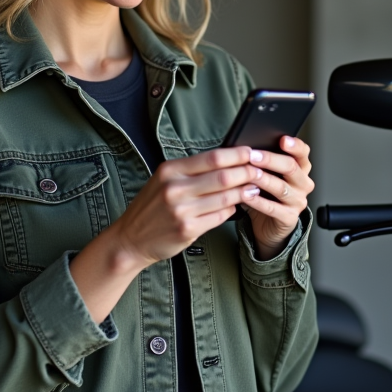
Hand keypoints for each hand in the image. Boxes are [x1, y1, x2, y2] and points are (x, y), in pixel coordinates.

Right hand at [104, 146, 264, 267]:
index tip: (251, 152)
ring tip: (254, 188)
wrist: (130, 238)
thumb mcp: (164, 180)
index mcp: (170, 170)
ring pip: (226, 197)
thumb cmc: (151, 207)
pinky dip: (232, 210)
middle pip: (223, 176)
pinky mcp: (188, 229)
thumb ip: (191, 171)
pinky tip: (236, 206)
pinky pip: (220, 216)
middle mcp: (175, 188)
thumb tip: (226, 160)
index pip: (213, 157)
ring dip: (244, 192)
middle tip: (260, 171)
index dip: (237, 154)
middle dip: (247, 172)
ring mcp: (182, 210)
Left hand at [240, 136, 313, 258]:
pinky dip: (257, 201)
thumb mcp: (268, 174)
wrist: (269, 224)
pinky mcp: (289, 218)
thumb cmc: (266, 194)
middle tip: (253, 155)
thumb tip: (244, 147)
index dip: (295, 145)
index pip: (303, 153)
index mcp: (301, 168)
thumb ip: (262, 161)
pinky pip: (272, 208)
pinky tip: (246, 195)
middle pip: (291, 167)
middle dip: (270, 160)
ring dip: (263, 179)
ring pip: (281, 187)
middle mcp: (303, 183)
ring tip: (248, 174)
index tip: (283, 139)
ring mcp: (298, 201)